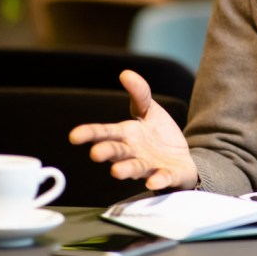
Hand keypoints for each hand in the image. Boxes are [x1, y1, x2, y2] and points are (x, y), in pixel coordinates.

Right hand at [68, 70, 197, 190]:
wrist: (182, 156)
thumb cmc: (159, 135)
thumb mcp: (150, 110)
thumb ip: (139, 94)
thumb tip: (125, 73)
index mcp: (126, 135)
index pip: (105, 133)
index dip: (90, 134)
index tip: (74, 136)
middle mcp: (133, 152)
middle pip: (117, 152)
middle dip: (106, 152)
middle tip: (96, 153)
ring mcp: (149, 165)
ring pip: (135, 168)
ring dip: (126, 170)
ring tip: (116, 171)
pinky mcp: (167, 175)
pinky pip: (162, 178)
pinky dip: (158, 180)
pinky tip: (152, 182)